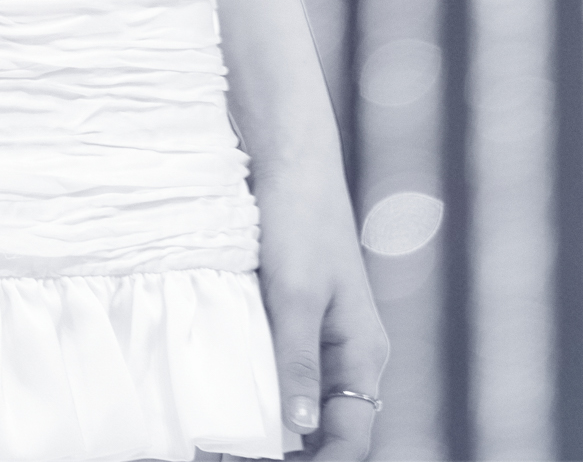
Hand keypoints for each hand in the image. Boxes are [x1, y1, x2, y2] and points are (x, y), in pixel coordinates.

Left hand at [253, 152, 388, 459]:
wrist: (289, 156)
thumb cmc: (299, 218)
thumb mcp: (296, 292)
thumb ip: (298, 361)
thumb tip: (299, 431)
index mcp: (363, 351)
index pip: (353, 436)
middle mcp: (347, 351)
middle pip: (329, 426)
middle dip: (292, 452)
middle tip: (237, 457)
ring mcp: (319, 335)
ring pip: (301, 400)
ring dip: (271, 424)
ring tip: (227, 443)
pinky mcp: (291, 317)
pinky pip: (281, 368)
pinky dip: (258, 389)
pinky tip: (227, 399)